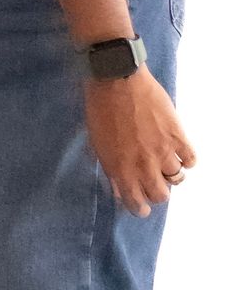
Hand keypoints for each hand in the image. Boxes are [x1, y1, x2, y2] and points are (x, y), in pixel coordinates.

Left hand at [84, 68, 196, 217]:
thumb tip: (119, 190)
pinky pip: (191, 160)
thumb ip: (111, 169)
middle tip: (155, 184)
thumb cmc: (100, 110)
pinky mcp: (177, 136)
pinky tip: (180, 153)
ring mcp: (163, 151)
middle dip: (157, 193)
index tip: (143, 208)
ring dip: (172, 175)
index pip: (135, 203)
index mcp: (121, 169)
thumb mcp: (98, 145)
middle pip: (161, 195)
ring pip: (177, 179)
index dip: (140, 209)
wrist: (117, 80)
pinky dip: (187, 160)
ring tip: (166, 164)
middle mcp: (144, 165)